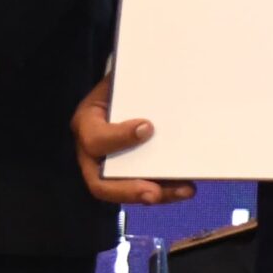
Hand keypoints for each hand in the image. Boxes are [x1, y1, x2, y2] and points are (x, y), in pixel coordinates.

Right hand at [73, 77, 194, 205]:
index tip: (148, 127)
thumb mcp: (122, 78)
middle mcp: (92, 153)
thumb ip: (131, 85)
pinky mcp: (129, 173)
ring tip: (185, 190)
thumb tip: (156, 78)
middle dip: (129, 190)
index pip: (95, 139)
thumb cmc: (124, 82)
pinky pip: (143, 188)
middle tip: (153, 193)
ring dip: (157, 194)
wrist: (127, 87)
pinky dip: (166, 190)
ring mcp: (110, 167)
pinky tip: (185, 187)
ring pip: (126, 192)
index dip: (119, 138)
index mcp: (87, 123)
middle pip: (101, 183)